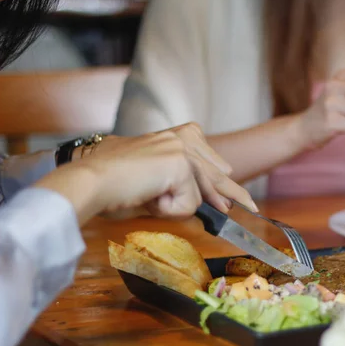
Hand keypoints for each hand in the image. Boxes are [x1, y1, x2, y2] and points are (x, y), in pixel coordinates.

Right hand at [37, 124, 255, 223]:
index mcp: (174, 136)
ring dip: (173, 205)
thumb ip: (174, 184)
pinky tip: (147, 198)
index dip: (220, 181)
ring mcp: (182, 149)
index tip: (232, 196)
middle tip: (254, 208)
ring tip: (147, 197)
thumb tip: (199, 202)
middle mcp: (181, 137)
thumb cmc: (111, 184)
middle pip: (216, 174)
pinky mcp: (181, 163)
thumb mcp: (151, 181)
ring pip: (198, 194)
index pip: (206, 160)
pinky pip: (188, 203)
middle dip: (233, 194)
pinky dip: (167, 209)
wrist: (91, 180)